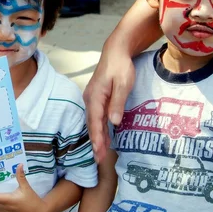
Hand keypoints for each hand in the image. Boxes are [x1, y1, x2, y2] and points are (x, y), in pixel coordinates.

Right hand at [83, 48, 134, 162]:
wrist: (116, 51)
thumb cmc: (120, 66)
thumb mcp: (123, 84)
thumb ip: (118, 103)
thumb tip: (114, 122)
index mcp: (95, 96)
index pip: (95, 121)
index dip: (97, 137)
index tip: (99, 151)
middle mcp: (90, 99)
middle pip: (91, 124)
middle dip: (95, 142)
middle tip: (98, 159)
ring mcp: (92, 98)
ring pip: (93, 121)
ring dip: (97, 137)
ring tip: (100, 153)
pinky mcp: (97, 98)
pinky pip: (96, 116)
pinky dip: (99, 128)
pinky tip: (104, 137)